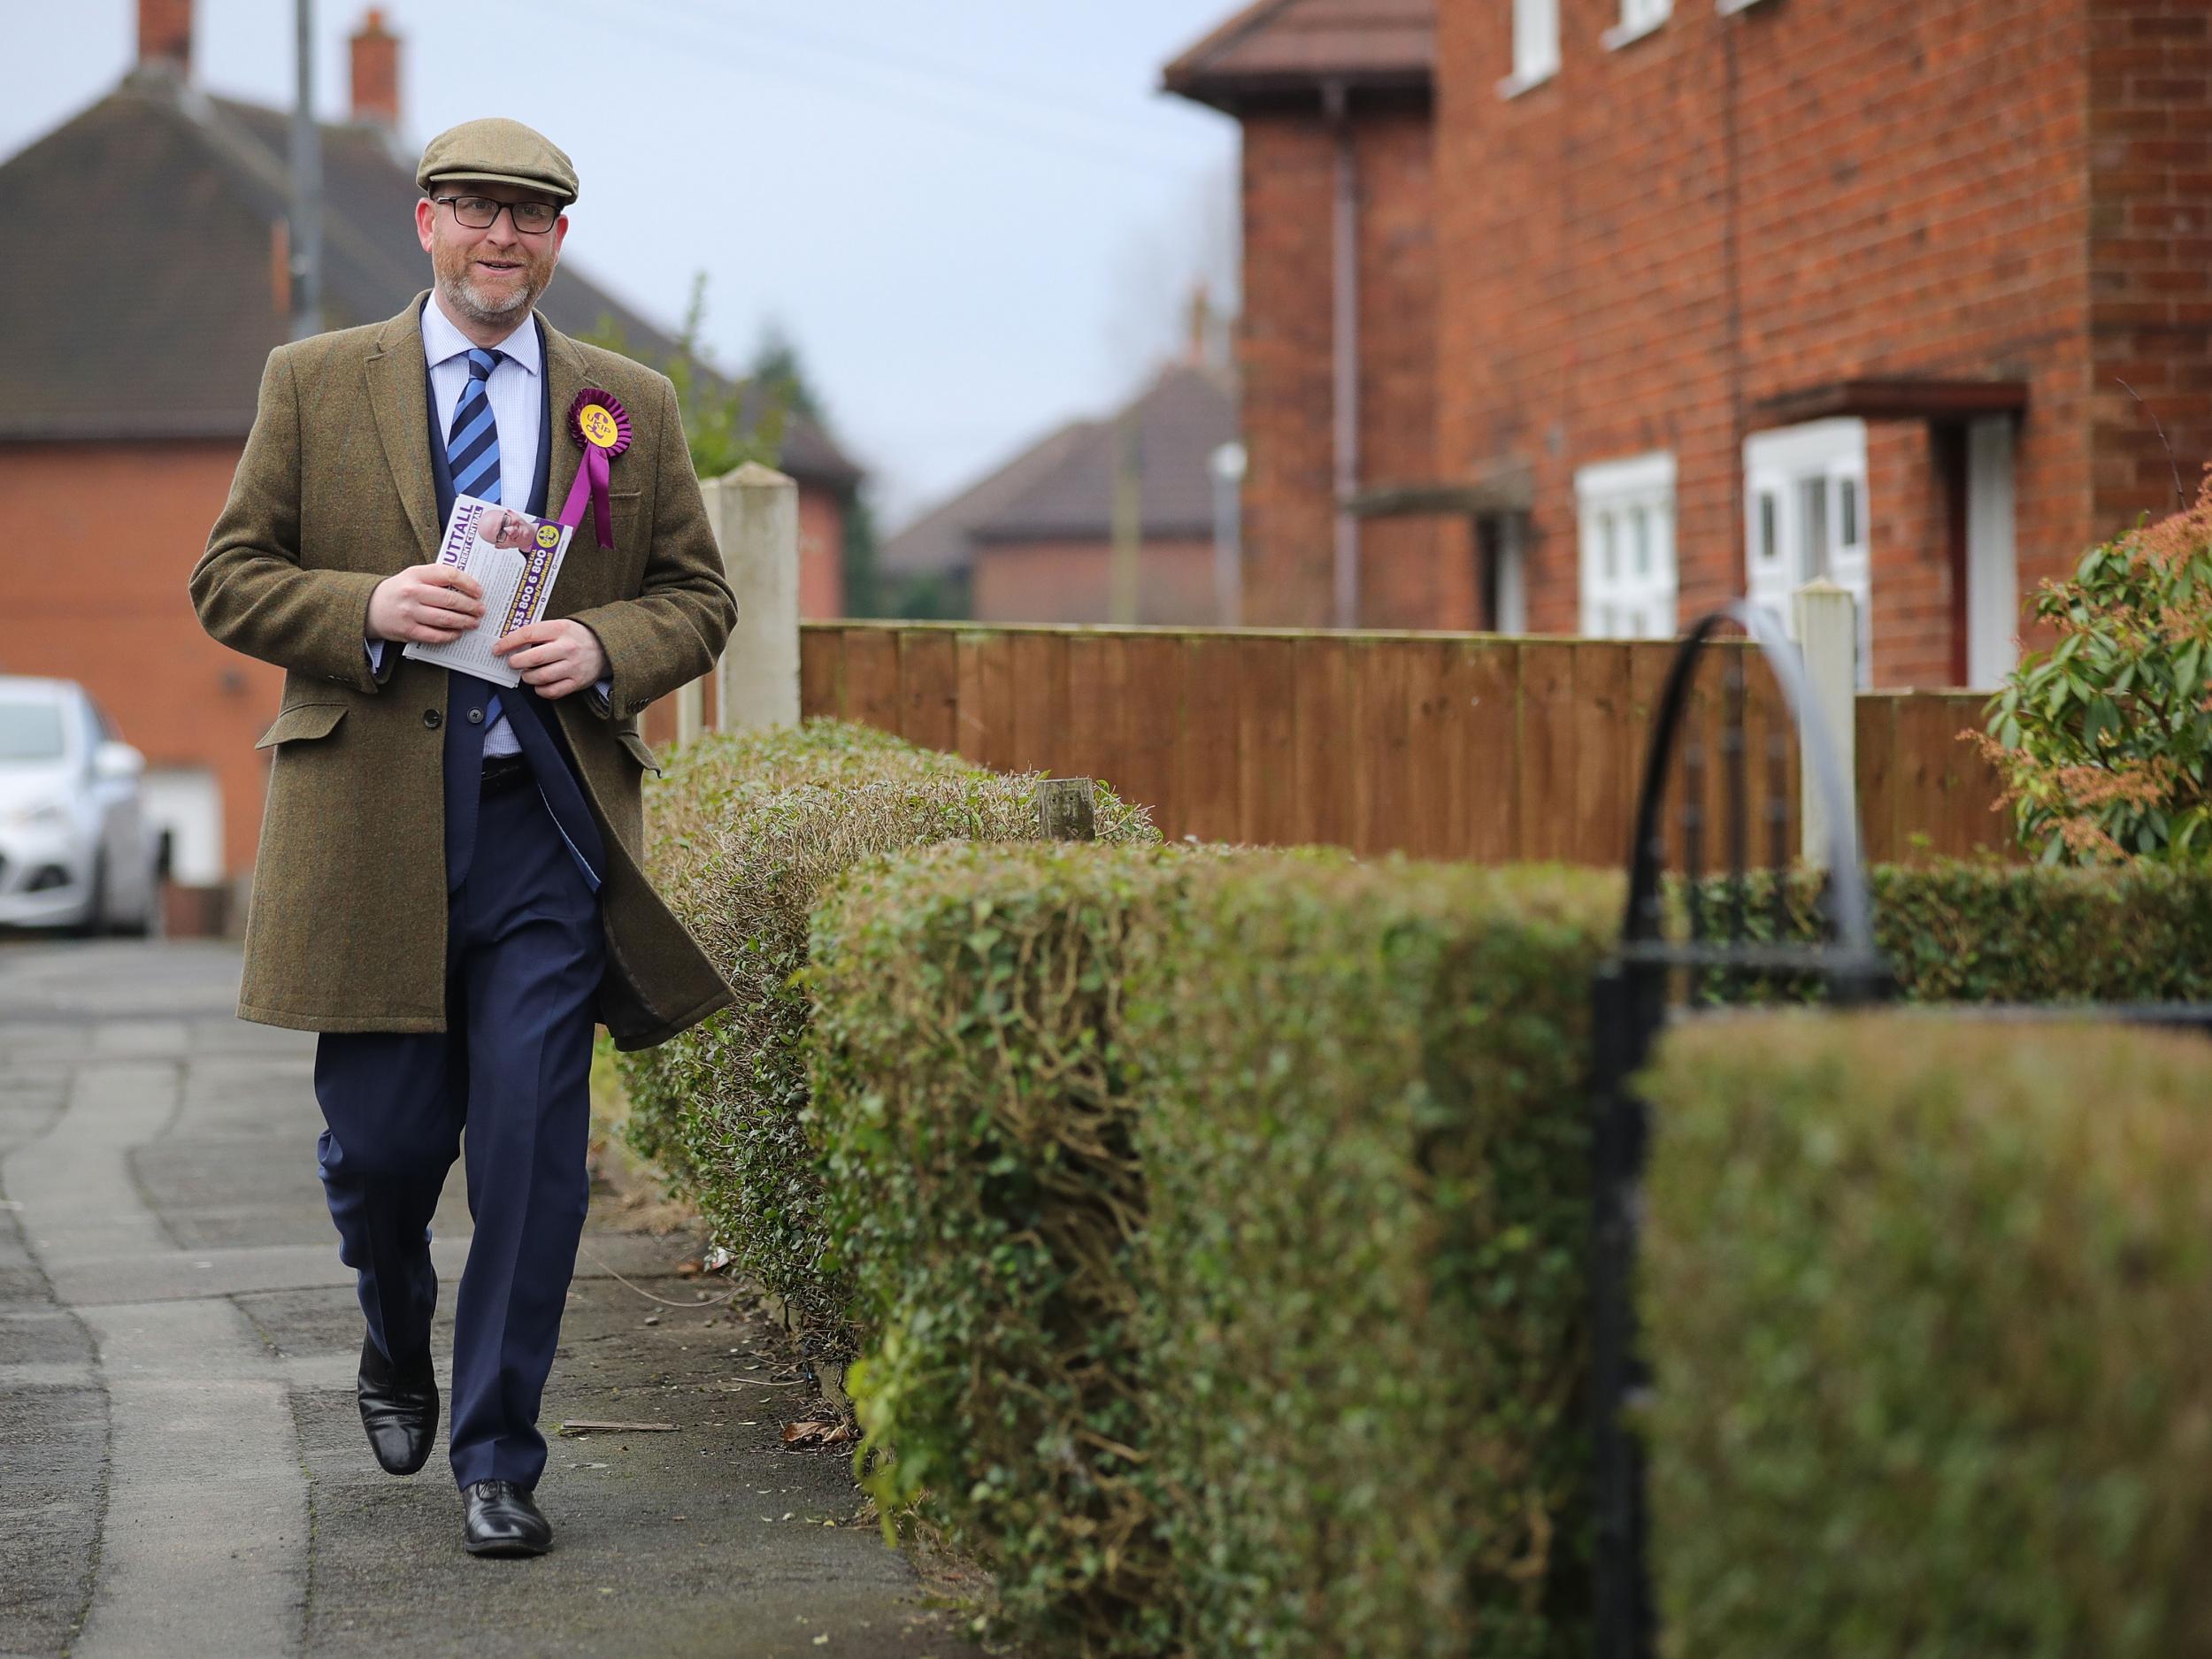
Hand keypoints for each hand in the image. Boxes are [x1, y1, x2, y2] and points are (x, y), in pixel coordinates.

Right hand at [368, 564, 483, 644]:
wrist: (369, 607)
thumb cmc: (399, 590)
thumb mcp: (413, 576)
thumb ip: (436, 578)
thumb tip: (468, 587)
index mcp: (416, 574)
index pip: (448, 575)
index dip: (468, 583)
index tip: (479, 591)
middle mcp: (412, 592)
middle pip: (450, 599)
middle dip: (471, 606)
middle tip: (481, 610)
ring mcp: (409, 612)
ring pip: (445, 619)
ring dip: (464, 622)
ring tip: (474, 622)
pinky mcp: (408, 630)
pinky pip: (435, 635)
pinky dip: (450, 635)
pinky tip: (458, 633)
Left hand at [494, 619, 606, 700]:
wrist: (605, 648)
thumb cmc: (575, 636)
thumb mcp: (559, 626)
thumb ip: (538, 632)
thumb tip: (509, 643)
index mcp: (561, 629)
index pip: (528, 634)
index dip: (508, 642)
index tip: (497, 649)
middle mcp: (568, 647)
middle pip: (534, 658)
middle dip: (516, 662)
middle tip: (512, 663)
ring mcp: (574, 666)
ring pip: (541, 677)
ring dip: (527, 677)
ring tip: (526, 674)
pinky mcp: (578, 682)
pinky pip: (552, 691)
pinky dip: (540, 690)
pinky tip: (539, 684)